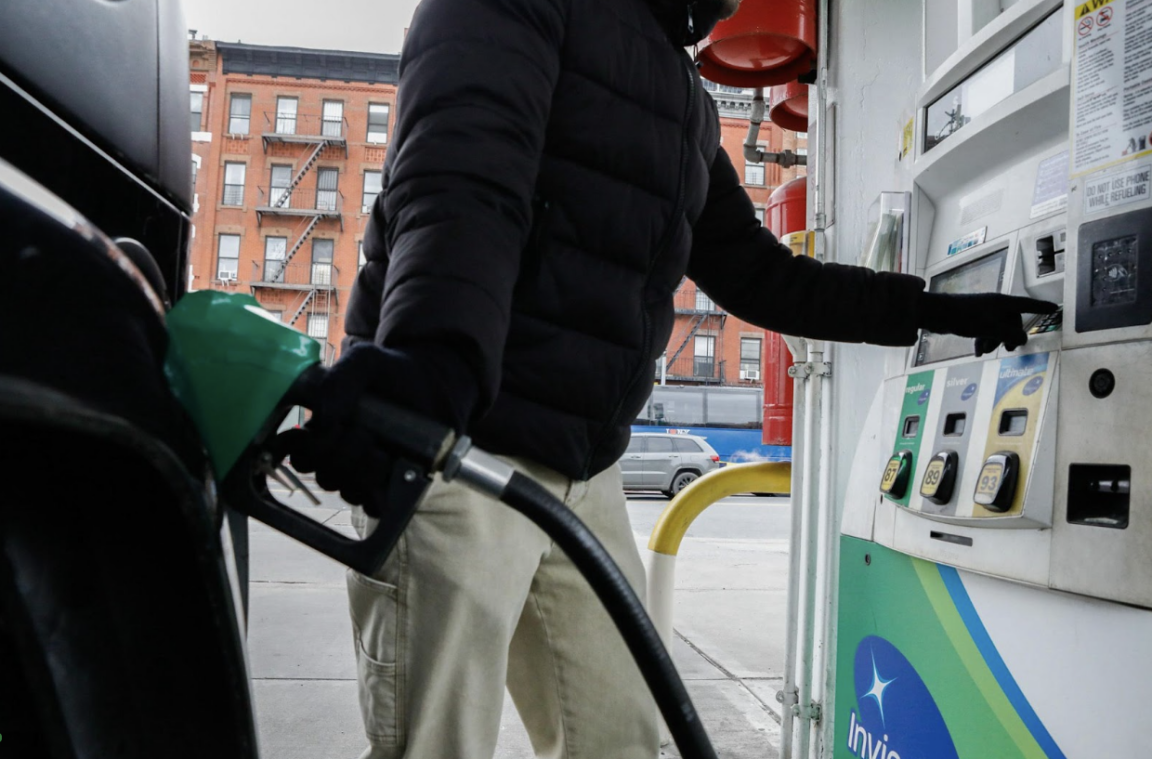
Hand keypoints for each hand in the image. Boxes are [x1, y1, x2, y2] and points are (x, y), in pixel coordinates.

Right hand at [284, 344, 475, 515]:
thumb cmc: (394, 372)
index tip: (322, 431)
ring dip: (361, 473)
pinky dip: (379, 494)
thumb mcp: (364, 362)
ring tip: (381, 451)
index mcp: (325, 428)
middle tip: (363, 432)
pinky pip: (374, 506)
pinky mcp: (392, 485)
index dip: (304, 451)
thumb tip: (321, 420)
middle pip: (324, 476)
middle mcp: (341, 453)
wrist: (435, 384)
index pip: (299, 455)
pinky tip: (391, 470)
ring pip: (347, 491)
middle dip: (340, 456)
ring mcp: (366, 471)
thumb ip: (339, 381)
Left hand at [918, 292, 1057, 356]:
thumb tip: (1022, 339)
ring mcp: (983, 311)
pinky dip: (983, 340)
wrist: (936, 314)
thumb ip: (1010, 334)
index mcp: (1002, 302)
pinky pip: (985, 330)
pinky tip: (977, 352)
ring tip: (985, 350)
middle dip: (1010, 336)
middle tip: (1009, 348)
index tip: (1054, 308)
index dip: (1041, 308)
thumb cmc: (965, 318)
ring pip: (997, 328)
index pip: (1027, 304)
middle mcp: (994, 304)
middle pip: (1012, 321)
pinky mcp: (972, 318)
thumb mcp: (991, 329)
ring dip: (994, 341)